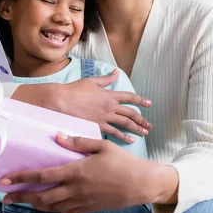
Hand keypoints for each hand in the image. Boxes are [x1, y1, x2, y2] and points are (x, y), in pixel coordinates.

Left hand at [0, 133, 171, 212]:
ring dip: (35, 205)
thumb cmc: (123, 162)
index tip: (5, 179)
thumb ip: (79, 141)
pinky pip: (65, 212)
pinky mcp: (88, 208)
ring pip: (51, 207)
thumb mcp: (102, 145)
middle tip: (6, 198)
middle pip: (41, 197)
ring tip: (23, 201)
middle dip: (21, 198)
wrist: (141, 184)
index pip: (42, 175)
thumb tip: (57, 135)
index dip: (21, 178)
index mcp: (76, 171)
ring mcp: (81, 201)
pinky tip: (50, 205)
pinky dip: (53, 209)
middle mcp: (75, 189)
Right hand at [16, 70, 151, 142]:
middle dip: (142, 119)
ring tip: (144, 133)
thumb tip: (116, 72)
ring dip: (137, 129)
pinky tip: (130, 140)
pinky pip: (114, 133)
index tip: (149, 103)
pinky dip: (123, 137)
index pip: (130, 97)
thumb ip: (106, 79)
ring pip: (126, 124)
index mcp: (109, 94)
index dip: (141, 100)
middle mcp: (110, 106)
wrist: (62, 101)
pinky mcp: (98, 126)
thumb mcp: (92, 81)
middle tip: (149, 125)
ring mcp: (105, 117)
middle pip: (131, 113)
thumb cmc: (75, 90)